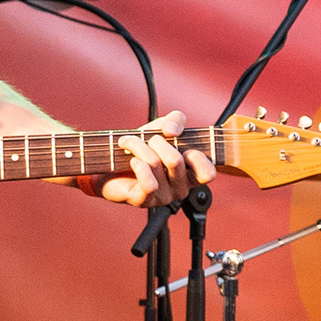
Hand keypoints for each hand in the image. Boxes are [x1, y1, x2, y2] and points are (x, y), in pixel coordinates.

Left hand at [82, 110, 210, 208]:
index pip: (208, 173)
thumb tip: (172, 131)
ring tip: (129, 142)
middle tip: (148, 138)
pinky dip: (138, 165)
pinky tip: (132, 160)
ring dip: (139, 147)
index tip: (183, 146)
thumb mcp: (163, 127)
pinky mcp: (144, 200)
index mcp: (191, 173)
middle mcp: (180, 187)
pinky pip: (148, 184)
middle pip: (176, 161)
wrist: (112, 163)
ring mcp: (163, 196)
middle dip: (157, 141)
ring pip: (156, 165)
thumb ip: (176, 120)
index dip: (197, 157)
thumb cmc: (142, 147)